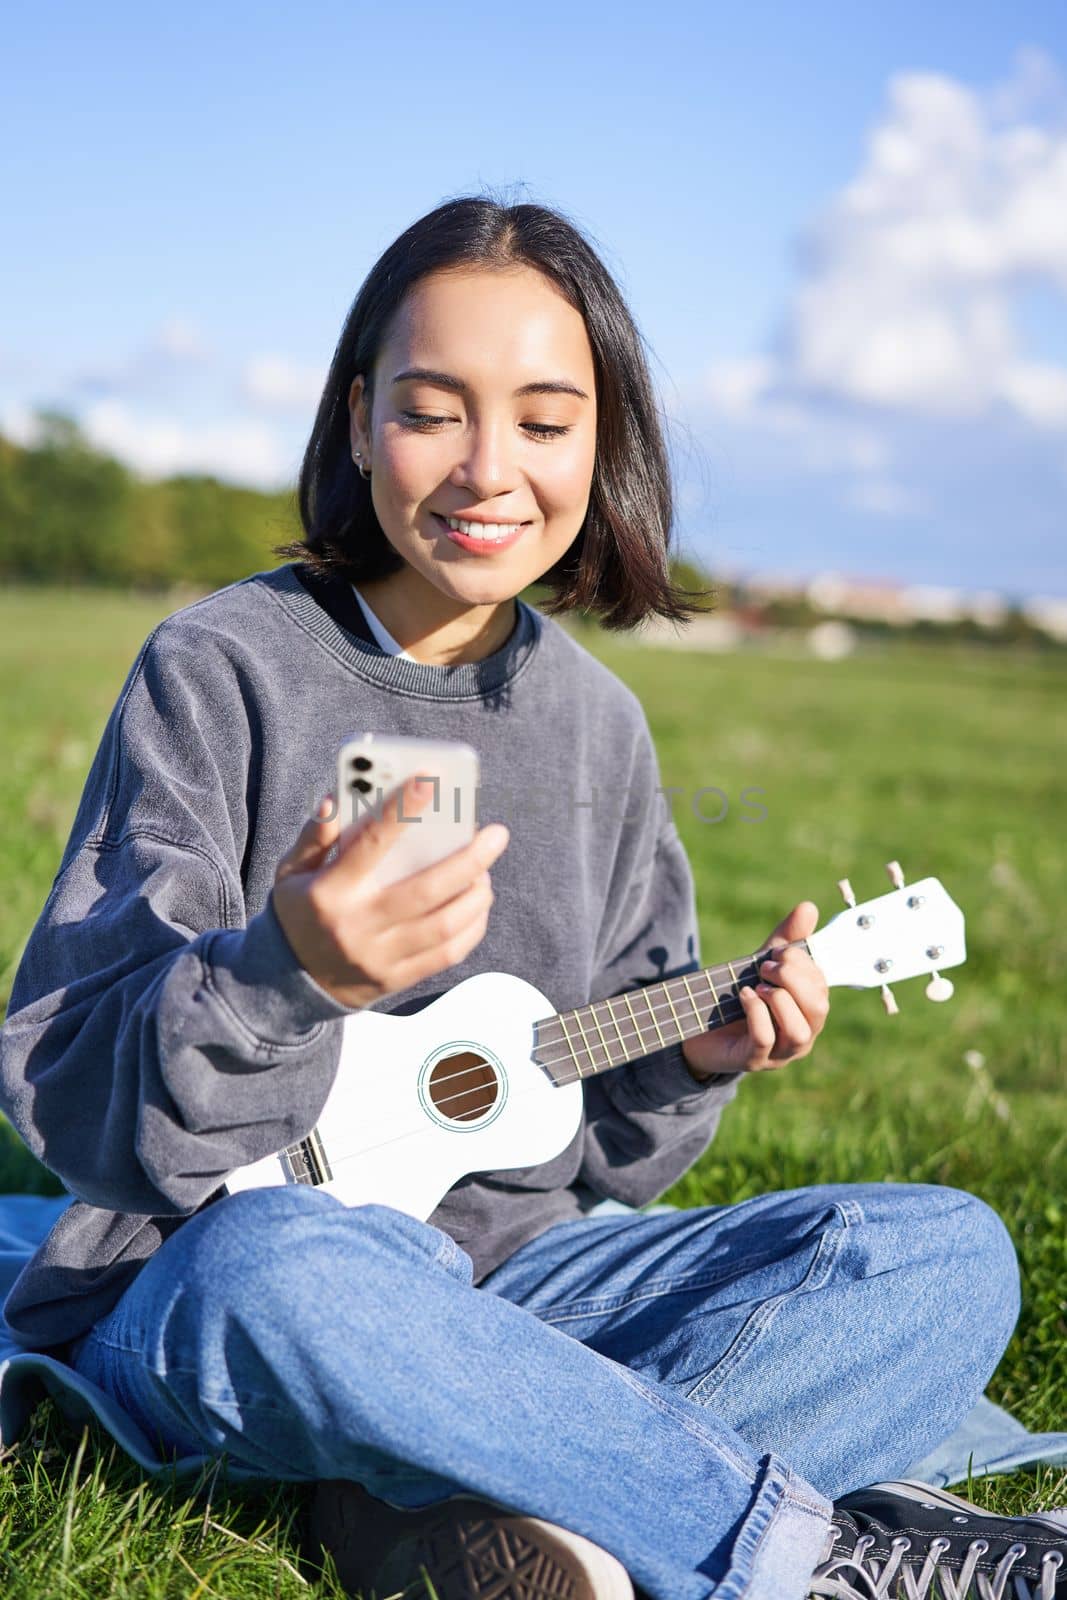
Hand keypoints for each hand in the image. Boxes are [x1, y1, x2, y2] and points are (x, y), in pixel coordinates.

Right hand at [271, 777, 509, 1009]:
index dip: (401, 810)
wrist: (288, 982)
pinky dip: (471, 928)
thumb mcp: (291, 872)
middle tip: (496, 836)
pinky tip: (477, 906)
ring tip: (486, 872)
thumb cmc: (300, 913)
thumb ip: (315, 837)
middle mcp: (357, 926)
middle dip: (469, 860)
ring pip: (443, 926)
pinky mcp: (396, 979)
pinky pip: (446, 955)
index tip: (429, 780)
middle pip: (425, 890)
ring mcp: (379, 957)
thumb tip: (335, 800)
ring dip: (475, 895)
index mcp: (330, 892)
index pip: (369, 844)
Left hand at [681, 902, 828, 1079]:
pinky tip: (744, 996)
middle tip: (766, 967)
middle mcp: (802, 1034)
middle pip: (818, 1008)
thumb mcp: (763, 964)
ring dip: (778, 1000)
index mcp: (809, 1010)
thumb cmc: (741, 995)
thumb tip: (809, 907)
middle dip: (792, 978)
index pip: (822, 986)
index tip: (776, 951)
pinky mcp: (754, 1060)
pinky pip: (765, 1038)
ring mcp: (780, 1052)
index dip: (803, 963)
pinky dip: (756, 1012)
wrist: (699, 1027)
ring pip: (799, 1030)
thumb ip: (786, 939)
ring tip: (757, 986)